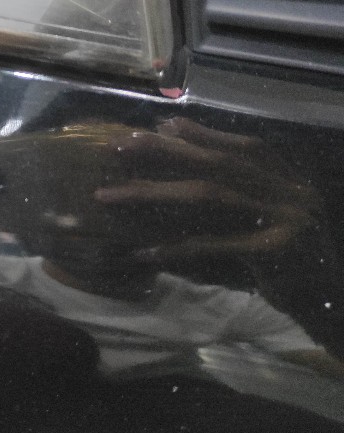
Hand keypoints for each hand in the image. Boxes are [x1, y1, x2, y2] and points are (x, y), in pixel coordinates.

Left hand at [95, 118, 322, 263]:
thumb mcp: (272, 225)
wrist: (335, 308)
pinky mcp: (274, 253)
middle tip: (121, 143)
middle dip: (166, 150)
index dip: (203, 134)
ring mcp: (286, 220)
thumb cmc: (295, 268)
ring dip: (154, 193)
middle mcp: (291, 193)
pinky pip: (212, 245)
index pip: (245, 147)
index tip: (162, 124)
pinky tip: (142, 251)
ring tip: (110, 195)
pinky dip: (174, 247)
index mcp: (291, 182)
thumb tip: (184, 180)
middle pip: (219, 164)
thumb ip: (244, 198)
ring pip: (208, 196)